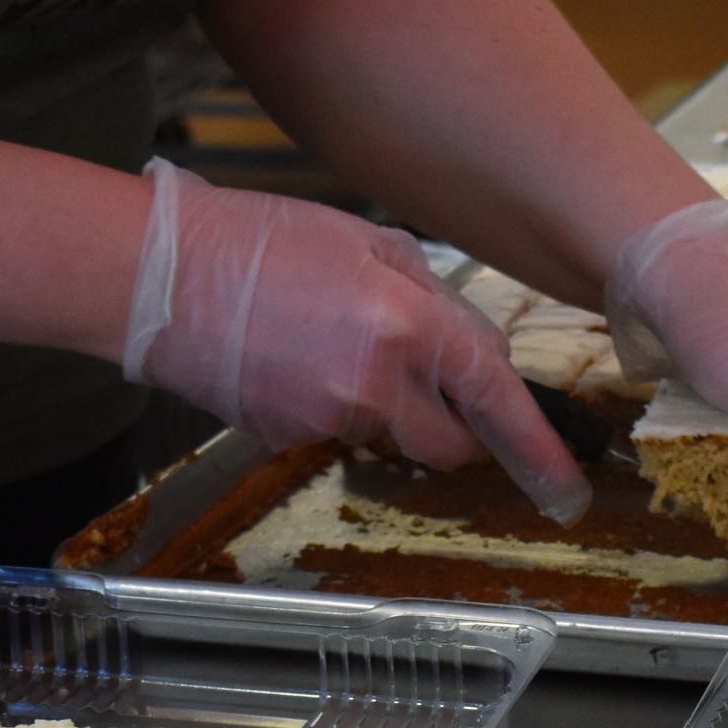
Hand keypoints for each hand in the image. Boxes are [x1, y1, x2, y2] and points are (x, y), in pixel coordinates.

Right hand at [124, 160, 591, 522]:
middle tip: (424, 387)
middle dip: (451, 428)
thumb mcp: (367, 242)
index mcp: (408, 324)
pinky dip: (326, 403)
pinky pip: (333, 430)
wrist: (161, 276)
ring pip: (387, 433)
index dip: (538, 449)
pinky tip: (291, 358)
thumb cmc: (258, 242)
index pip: (496, 399)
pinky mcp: (288, 437)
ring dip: (379, 403)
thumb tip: (474, 349)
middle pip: (448, 444)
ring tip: (326, 342)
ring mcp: (329, 418)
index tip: (565, 485)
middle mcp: (376, 382)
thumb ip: (433, 298)